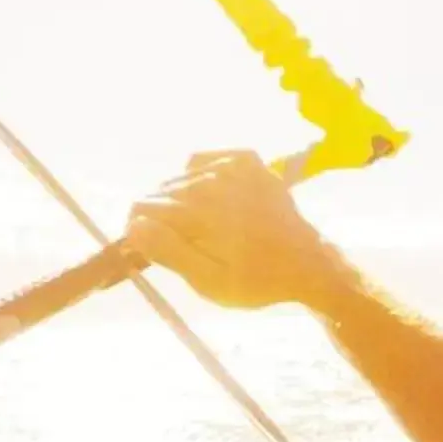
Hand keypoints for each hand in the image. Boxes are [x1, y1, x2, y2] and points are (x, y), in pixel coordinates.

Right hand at [124, 151, 343, 312]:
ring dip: (182, 200)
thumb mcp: (209, 281)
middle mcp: (213, 179)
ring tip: (205, 228)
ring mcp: (232, 165)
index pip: (142, 208)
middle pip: (160, 192)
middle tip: (187, 245)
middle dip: (162, 218)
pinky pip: (203, 161)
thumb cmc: (257, 281)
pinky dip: (201, 178)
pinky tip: (215, 200)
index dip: (142, 233)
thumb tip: (134, 226)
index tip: (156, 251)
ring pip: (180, 178)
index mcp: (200, 208)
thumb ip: (169, 252)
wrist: (308, 265)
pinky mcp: (247, 160)